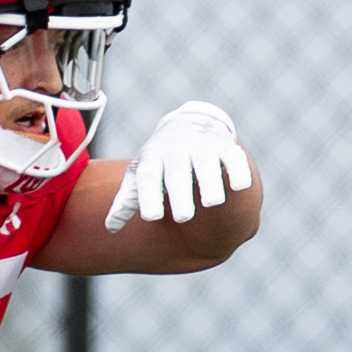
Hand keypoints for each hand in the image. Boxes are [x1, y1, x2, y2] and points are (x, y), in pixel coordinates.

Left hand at [101, 101, 253, 230]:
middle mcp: (177, 150)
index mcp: (153, 158)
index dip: (149, 196)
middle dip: (180, 194)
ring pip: (206, 165)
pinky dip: (238, 170)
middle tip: (182, 217)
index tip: (151, 217)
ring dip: (210, 183)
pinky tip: (241, 186)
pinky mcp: (226, 146)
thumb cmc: (161, 159)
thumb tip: (110, 229)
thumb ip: (127, 200)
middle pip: (178, 173)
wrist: (186, 122)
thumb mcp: (141, 173)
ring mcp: (202, 146)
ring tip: (212, 202)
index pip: (148, 176)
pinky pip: (233, 157)